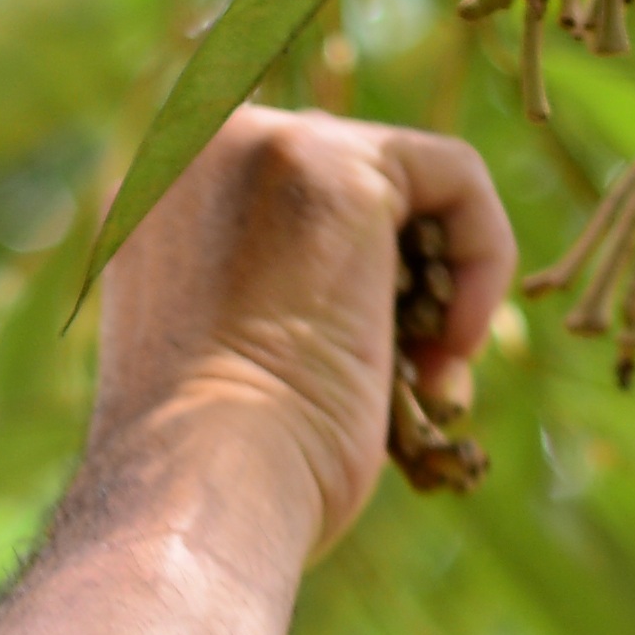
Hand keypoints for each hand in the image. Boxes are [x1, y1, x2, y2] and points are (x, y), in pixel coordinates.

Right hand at [82, 108, 519, 557]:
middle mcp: (191, 151)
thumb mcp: (232, 369)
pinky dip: (483, 257)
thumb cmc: (220, 472)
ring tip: (427, 379)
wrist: (204, 488)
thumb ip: (279, 299)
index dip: (351, 283)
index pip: (286, 205)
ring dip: (438, 284)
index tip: (367, 371)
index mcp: (150, 199)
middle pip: (347, 179)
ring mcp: (256, 145)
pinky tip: (452, 349)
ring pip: (405, 180)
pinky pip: (456, 176)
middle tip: (411, 380)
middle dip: (399, 282)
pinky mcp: (332, 164)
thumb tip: (386, 309)